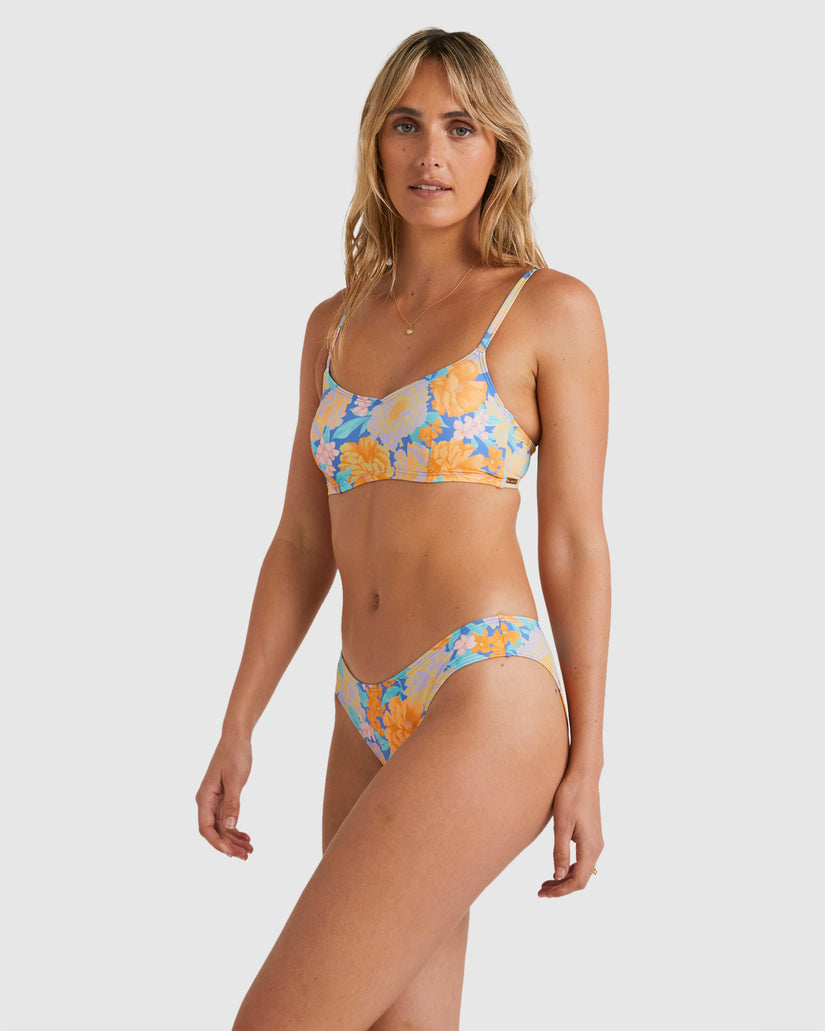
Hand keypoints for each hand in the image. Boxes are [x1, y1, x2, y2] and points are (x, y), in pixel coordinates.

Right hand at [196, 734, 253, 859]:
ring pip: (222, 826)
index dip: (217, 843)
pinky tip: (246, 836)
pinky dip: (236, 828)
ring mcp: (214, 800)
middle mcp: (206, 801)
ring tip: (250, 850)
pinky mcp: (222, 796)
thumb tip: (231, 826)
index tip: (231, 854)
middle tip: (246, 856)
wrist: (236, 738)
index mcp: (204, 797)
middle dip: (228, 845)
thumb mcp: (235, 779)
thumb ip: (232, 803)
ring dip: (234, 839)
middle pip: (214, 831)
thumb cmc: (234, 755)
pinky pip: (226, 818)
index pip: (206, 828)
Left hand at [538, 770, 602, 897]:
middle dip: (562, 888)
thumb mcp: (562, 825)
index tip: (544, 894)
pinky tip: (558, 868)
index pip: (579, 881)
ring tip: (546, 883)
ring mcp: (595, 841)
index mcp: (590, 847)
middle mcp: (597, 847)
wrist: (583, 776)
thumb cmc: (571, 797)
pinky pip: (583, 860)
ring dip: (565, 879)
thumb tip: (560, 877)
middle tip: (541, 891)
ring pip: (582, 870)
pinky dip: (570, 868)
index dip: (562, 891)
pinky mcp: (591, 835)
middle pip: (581, 878)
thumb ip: (560, 852)